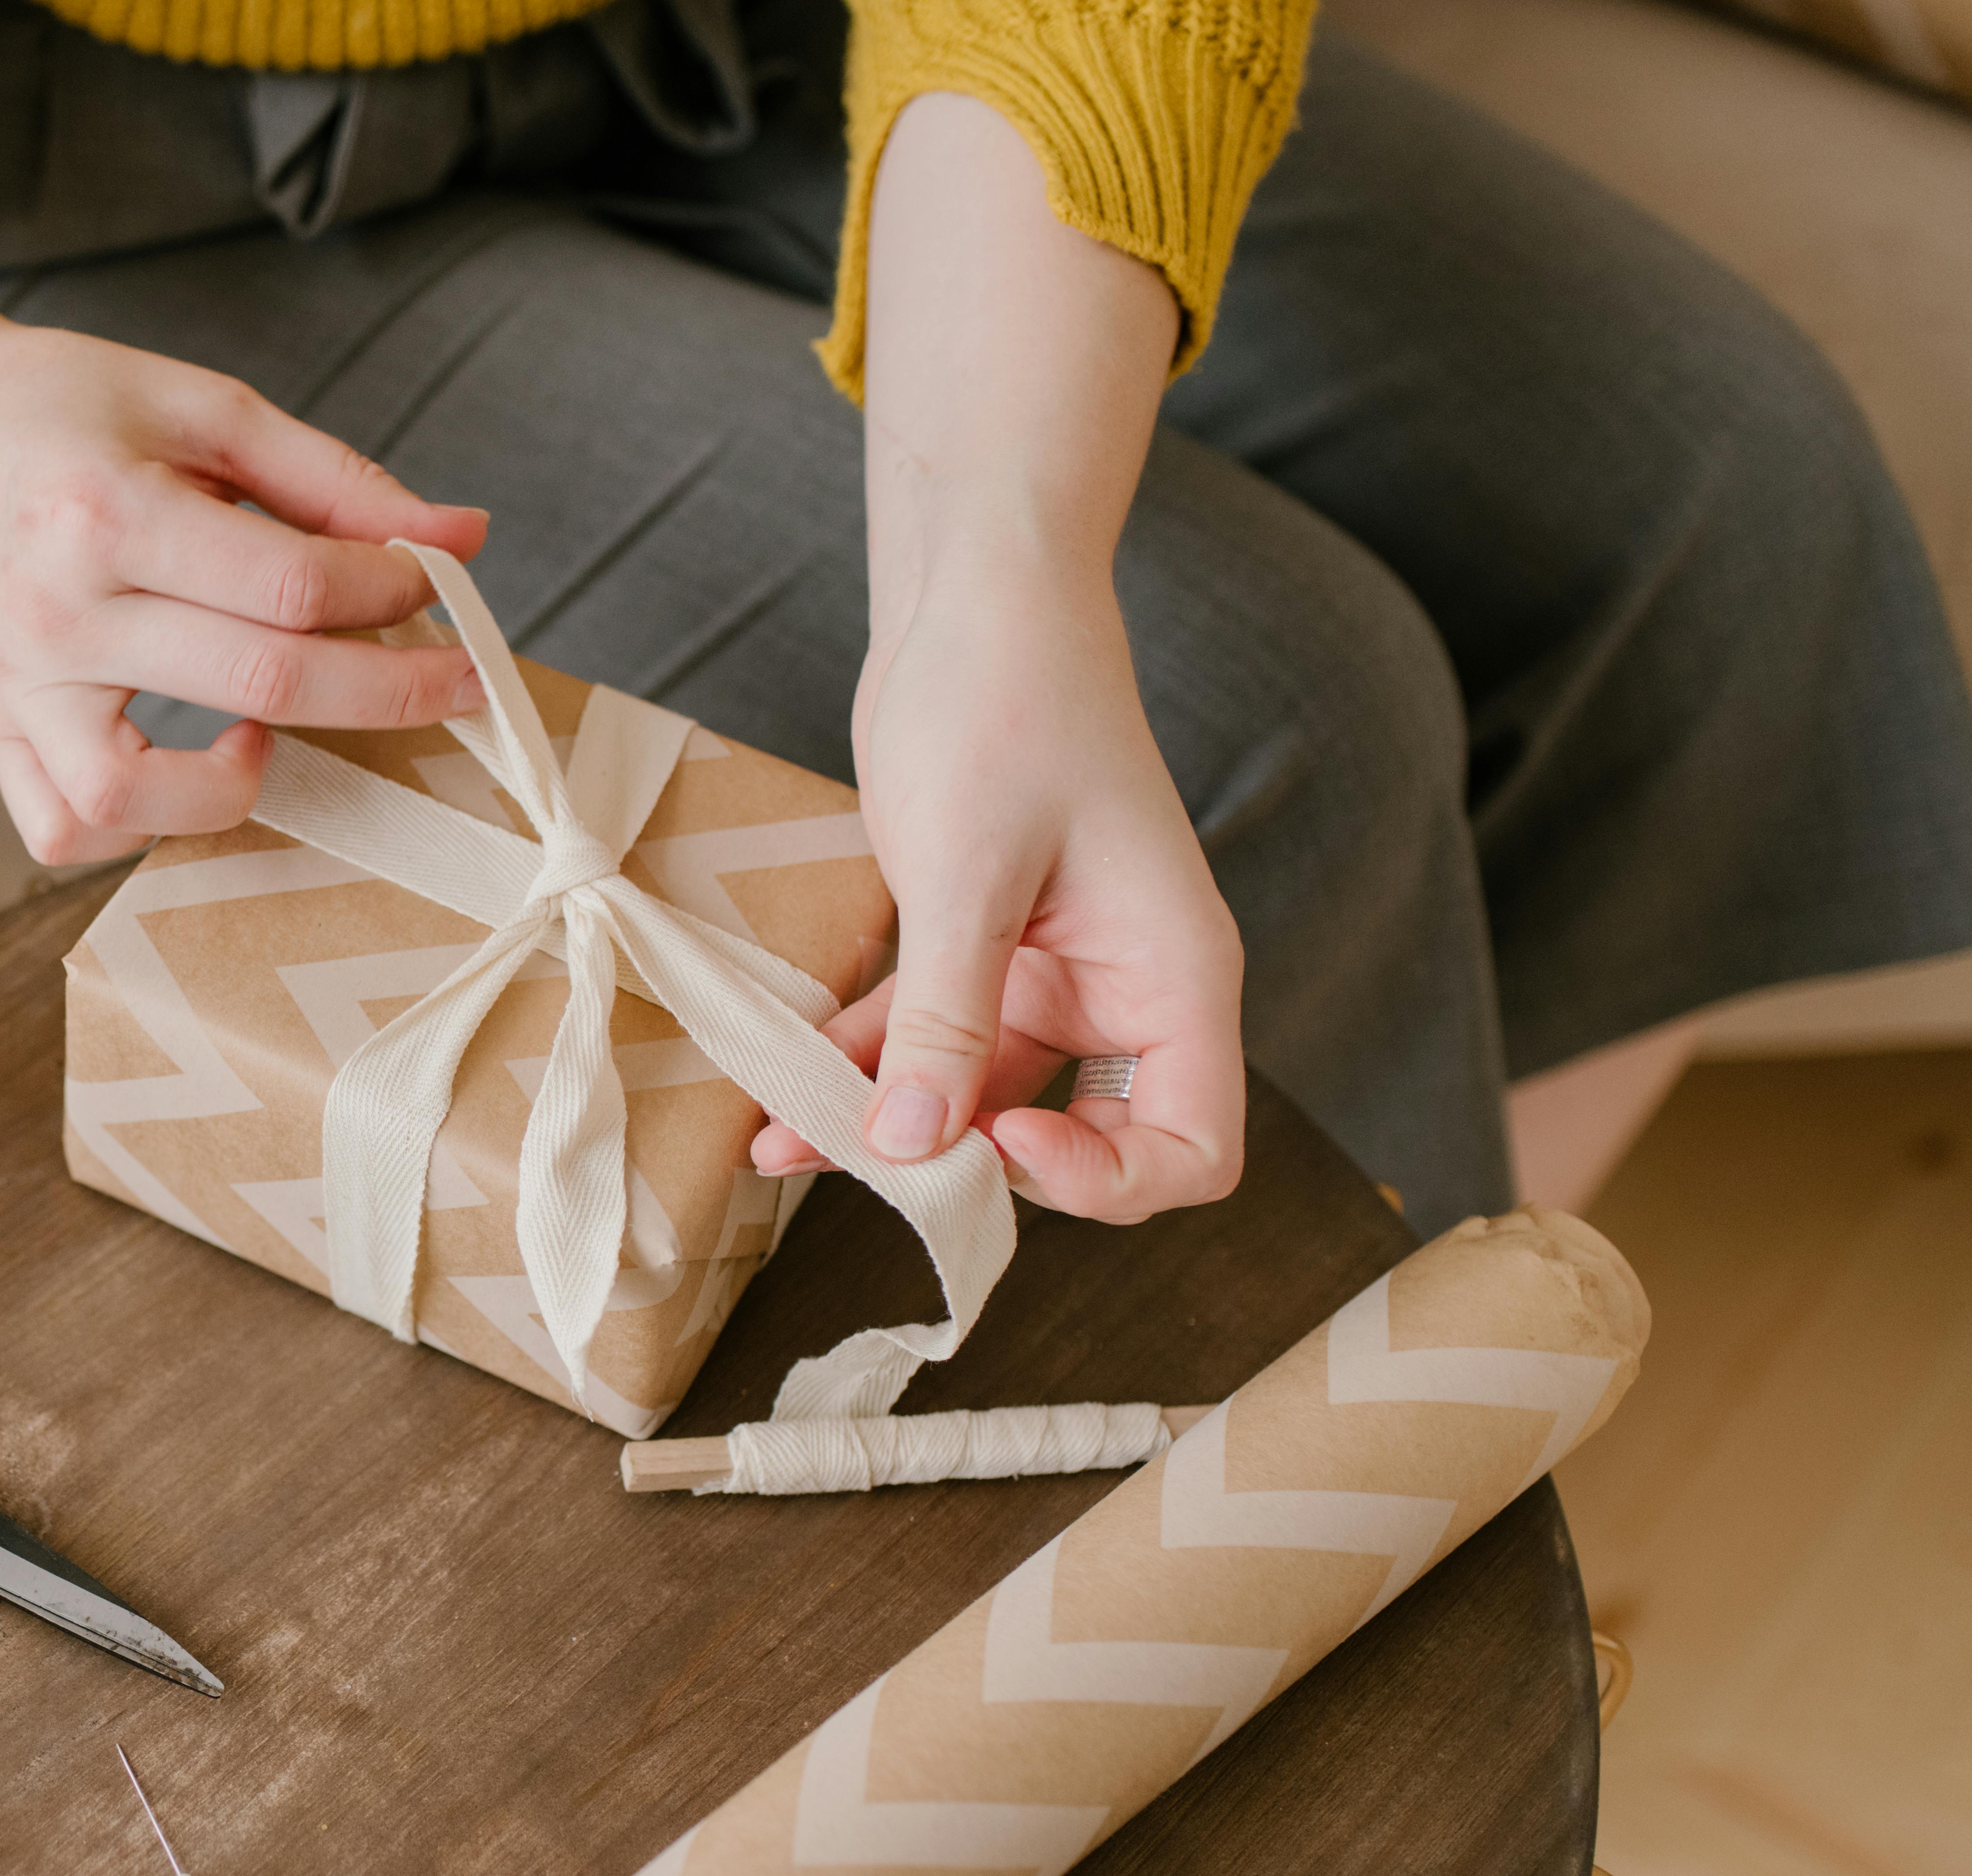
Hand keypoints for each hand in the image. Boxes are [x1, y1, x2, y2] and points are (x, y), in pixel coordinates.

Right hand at [0, 161, 488, 865]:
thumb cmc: (60, 408)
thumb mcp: (199, 405)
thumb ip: (330, 476)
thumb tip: (460, 535)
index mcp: (103, 510)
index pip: (292, 586)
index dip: (394, 588)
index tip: (436, 577)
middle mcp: (52, 612)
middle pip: (258, 685)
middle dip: (389, 688)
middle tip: (455, 676)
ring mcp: (16, 687)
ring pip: (135, 795)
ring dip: (237, 784)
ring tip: (271, 730)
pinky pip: (64, 827)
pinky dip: (138, 826)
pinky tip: (188, 767)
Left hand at [749, 543, 1243, 1218]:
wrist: (971, 599)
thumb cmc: (1002, 705)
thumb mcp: (968, 874)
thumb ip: (947, 1018)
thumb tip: (911, 1147)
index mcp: (1172, 976)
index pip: (1191, 1147)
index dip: (1106, 1181)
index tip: (1001, 1143)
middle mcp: (1125, 990)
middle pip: (1085, 1144)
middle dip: (976, 1167)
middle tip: (869, 1159)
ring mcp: (1052, 975)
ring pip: (984, 1100)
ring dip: (893, 1129)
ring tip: (783, 1145)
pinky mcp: (980, 951)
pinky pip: (929, 1043)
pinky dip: (864, 1070)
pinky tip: (779, 1097)